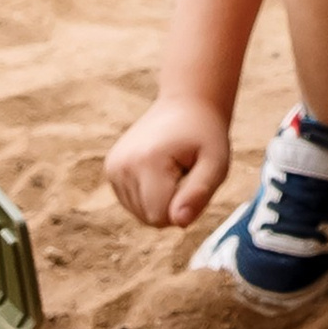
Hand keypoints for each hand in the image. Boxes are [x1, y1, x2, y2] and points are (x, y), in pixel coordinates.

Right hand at [107, 90, 232, 229]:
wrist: (185, 105)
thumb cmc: (205, 136)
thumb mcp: (216, 164)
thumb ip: (199, 194)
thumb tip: (179, 222)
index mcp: (147, 162)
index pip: (161, 217)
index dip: (183, 206)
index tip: (193, 178)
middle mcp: (122, 165)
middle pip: (150, 218)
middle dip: (172, 205)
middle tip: (185, 173)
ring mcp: (113, 167)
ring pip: (141, 213)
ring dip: (162, 200)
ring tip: (173, 170)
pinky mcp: (111, 169)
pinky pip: (133, 203)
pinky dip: (150, 195)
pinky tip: (160, 171)